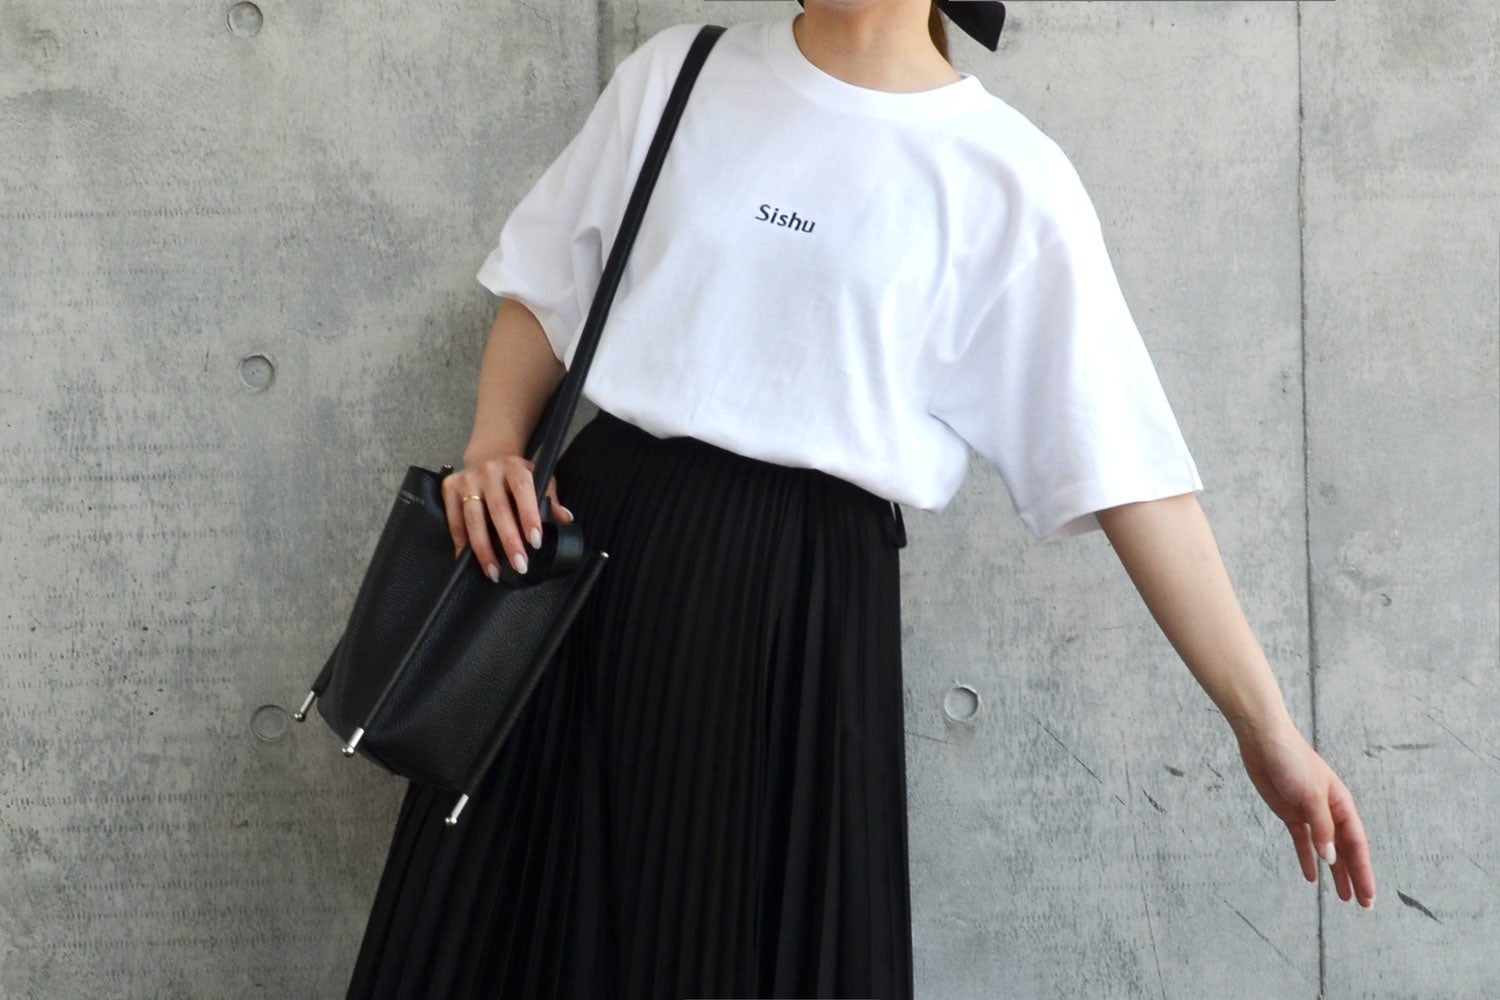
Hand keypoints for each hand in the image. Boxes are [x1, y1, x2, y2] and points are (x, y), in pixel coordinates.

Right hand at [441, 454, 574, 582]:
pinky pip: (454, 521)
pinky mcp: (450, 488)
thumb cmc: (516, 475)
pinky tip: (467, 559)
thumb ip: (550, 497)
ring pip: (474, 519)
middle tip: (519, 565)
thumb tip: (565, 519)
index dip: (529, 516)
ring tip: (494, 571)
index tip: (535, 541)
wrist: (487, 456)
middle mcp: (489, 471)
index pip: (523, 490)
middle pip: (498, 510)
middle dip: (509, 541)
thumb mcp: (537, 477)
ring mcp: (467, 480)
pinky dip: (460, 542)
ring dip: (484, 549)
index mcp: (514, 467)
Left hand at [1236, 720, 1375, 907]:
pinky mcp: (1290, 813)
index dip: (1364, 872)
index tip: (1369, 896)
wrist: (1264, 741)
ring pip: (1326, 850)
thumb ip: (1321, 827)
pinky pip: (1303, 842)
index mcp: (1342, 805)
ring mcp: (1310, 814)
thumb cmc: (1292, 760)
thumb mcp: (1310, 795)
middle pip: (1345, 851)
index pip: (1357, 845)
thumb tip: (1331, 859)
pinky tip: (1311, 877)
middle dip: (1355, 877)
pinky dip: (1307, 859)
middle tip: (1363, 905)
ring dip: (1335, 872)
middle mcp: (1330, 812)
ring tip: (1343, 897)